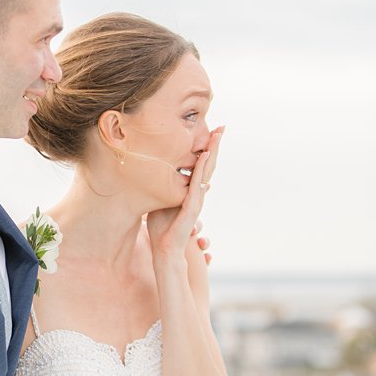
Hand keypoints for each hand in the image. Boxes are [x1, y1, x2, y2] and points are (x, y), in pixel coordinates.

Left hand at [146, 127, 223, 269]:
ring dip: (213, 151)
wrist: (165, 248)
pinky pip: (198, 182)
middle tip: (221, 127)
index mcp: (190, 190)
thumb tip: (154, 170)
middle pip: (209, 164)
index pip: (201, 166)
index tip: (211, 132)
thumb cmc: (161, 226)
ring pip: (207, 170)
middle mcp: (197, 192)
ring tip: (218, 134)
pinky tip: (205, 154)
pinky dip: (203, 168)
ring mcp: (197, 198)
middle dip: (215, 145)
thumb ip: (163, 186)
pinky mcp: (193, 206)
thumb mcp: (160, 199)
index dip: (207, 149)